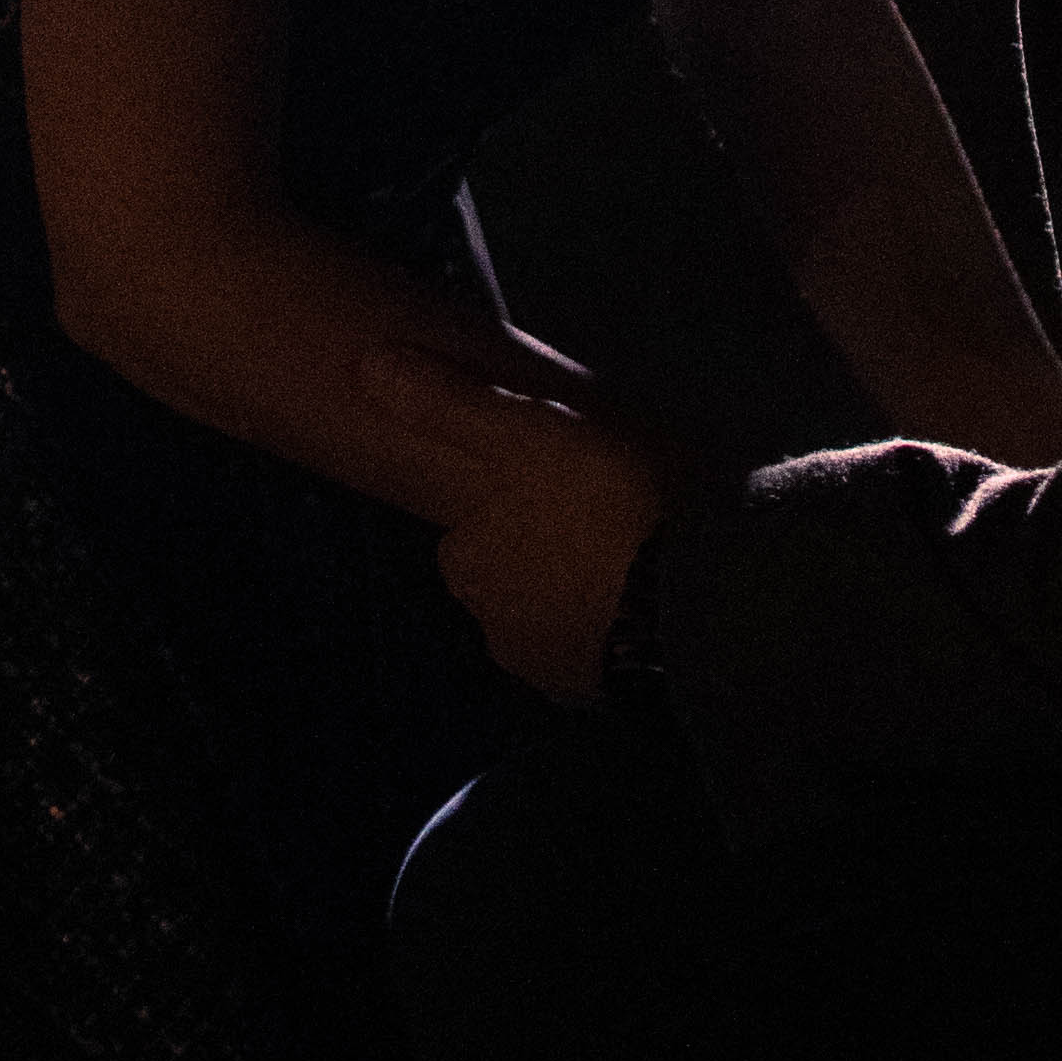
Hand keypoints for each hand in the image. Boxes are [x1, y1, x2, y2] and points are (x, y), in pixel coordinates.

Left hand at [362, 343, 675, 703]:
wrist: (690, 599)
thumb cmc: (601, 503)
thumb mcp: (522, 430)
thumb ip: (449, 401)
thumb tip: (371, 366)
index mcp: (466, 563)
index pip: (467, 531)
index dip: (505, 498)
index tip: (546, 475)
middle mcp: (493, 628)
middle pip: (507, 577)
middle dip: (540, 548)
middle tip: (595, 505)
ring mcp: (550, 669)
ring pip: (551, 615)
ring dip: (579, 587)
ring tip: (632, 546)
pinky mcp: (605, 695)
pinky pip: (599, 649)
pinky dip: (614, 624)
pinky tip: (649, 592)